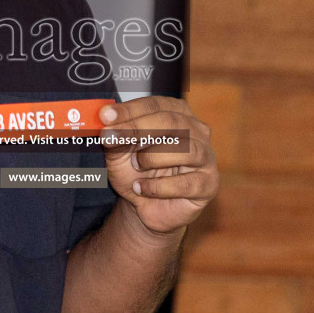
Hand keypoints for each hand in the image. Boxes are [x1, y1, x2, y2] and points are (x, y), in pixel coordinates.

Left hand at [99, 96, 218, 236]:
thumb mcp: (119, 153)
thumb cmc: (136, 173)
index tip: (105, 116)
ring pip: (184, 149)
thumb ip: (116, 138)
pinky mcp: (208, 184)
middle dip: (137, 129)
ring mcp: (206, 157)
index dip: (130, 110)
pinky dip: (158, 187)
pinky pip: (186, 182)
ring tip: (135, 167)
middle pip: (171, 122)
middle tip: (111, 138)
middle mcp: (197, 131)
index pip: (155, 105)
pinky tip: (141, 188)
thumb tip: (108, 124)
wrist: (144, 207)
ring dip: (151, 158)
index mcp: (177, 114)